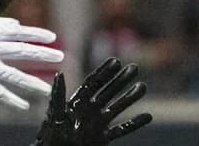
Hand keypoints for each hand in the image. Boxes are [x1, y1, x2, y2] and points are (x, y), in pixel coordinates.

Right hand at [0, 11, 62, 109]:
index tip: (51, 36)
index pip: (17, 31)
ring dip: (31, 82)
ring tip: (47, 89)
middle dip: (42, 54)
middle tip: (60, 56)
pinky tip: (24, 106)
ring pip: (12, 74)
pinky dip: (10, 99)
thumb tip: (12, 23)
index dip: (35, 33)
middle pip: (21, 51)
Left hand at [33, 58, 151, 145]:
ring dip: (130, 98)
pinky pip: (121, 130)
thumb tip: (60, 73)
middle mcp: (89, 110)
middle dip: (121, 80)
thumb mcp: (53, 114)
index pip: (93, 83)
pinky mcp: (103, 138)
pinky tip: (147, 116)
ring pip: (117, 108)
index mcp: (77, 101)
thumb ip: (58, 95)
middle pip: (108, 92)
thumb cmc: (50, 135)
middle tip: (135, 68)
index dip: (104, 72)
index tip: (117, 61)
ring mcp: (97, 123)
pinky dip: (134, 124)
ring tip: (142, 87)